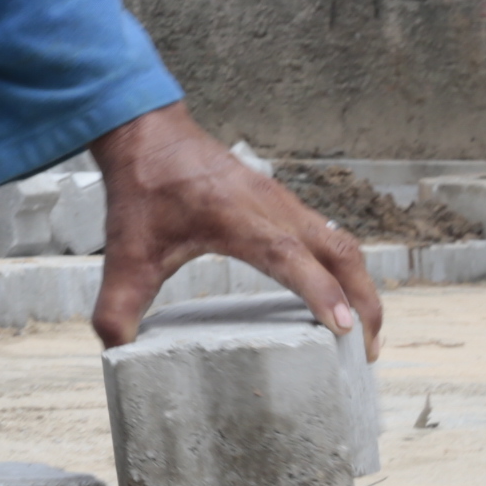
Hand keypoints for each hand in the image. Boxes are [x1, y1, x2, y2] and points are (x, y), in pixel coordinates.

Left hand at [86, 102, 382, 360]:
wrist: (149, 134)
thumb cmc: (145, 189)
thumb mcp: (127, 251)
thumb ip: (118, 304)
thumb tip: (116, 351)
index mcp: (242, 222)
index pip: (295, 260)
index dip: (322, 295)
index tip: (346, 330)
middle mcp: (274, 211)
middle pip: (342, 254)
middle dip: (365, 301)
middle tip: (369, 351)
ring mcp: (283, 204)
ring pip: (341, 243)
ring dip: (361, 285)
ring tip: (365, 332)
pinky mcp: (282, 203)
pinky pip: (328, 235)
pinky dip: (344, 267)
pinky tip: (338, 295)